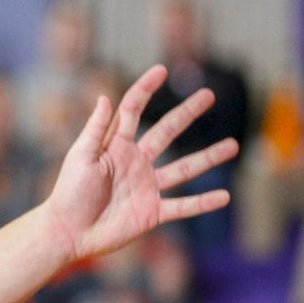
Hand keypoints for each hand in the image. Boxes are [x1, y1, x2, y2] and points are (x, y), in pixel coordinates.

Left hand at [41, 65, 239, 264]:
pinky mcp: (153, 213)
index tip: (162, 70)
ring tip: (233, 145)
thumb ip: (96, 129)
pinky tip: (225, 196)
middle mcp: (136, 162)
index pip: (134, 110)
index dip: (146, 89)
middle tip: (209, 95)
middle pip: (167, 131)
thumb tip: (105, 97)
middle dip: (188, 113)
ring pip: (185, 168)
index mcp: (116, 145)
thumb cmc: (69, 192)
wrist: (69, 233)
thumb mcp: (80, 156)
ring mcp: (147, 187)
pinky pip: (183, 206)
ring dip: (209, 157)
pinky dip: (203, 202)